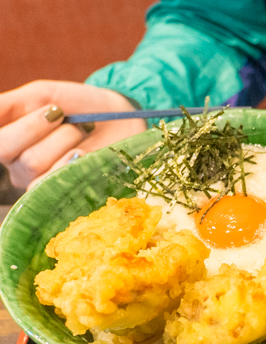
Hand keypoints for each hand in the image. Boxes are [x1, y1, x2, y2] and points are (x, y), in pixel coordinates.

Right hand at [0, 80, 146, 189]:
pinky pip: (52, 181)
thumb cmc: (81, 106)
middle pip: (3, 148)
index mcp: (7, 138)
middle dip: (36, 126)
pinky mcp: (62, 194)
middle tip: (61, 115)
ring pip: (32, 162)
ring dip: (63, 139)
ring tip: (81, 131)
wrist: (122, 121)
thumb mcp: (42, 95)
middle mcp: (16, 164)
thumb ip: (8, 104)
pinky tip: (85, 153)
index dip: (18, 126)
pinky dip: (71, 161)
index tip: (48, 109)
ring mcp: (37, 182)